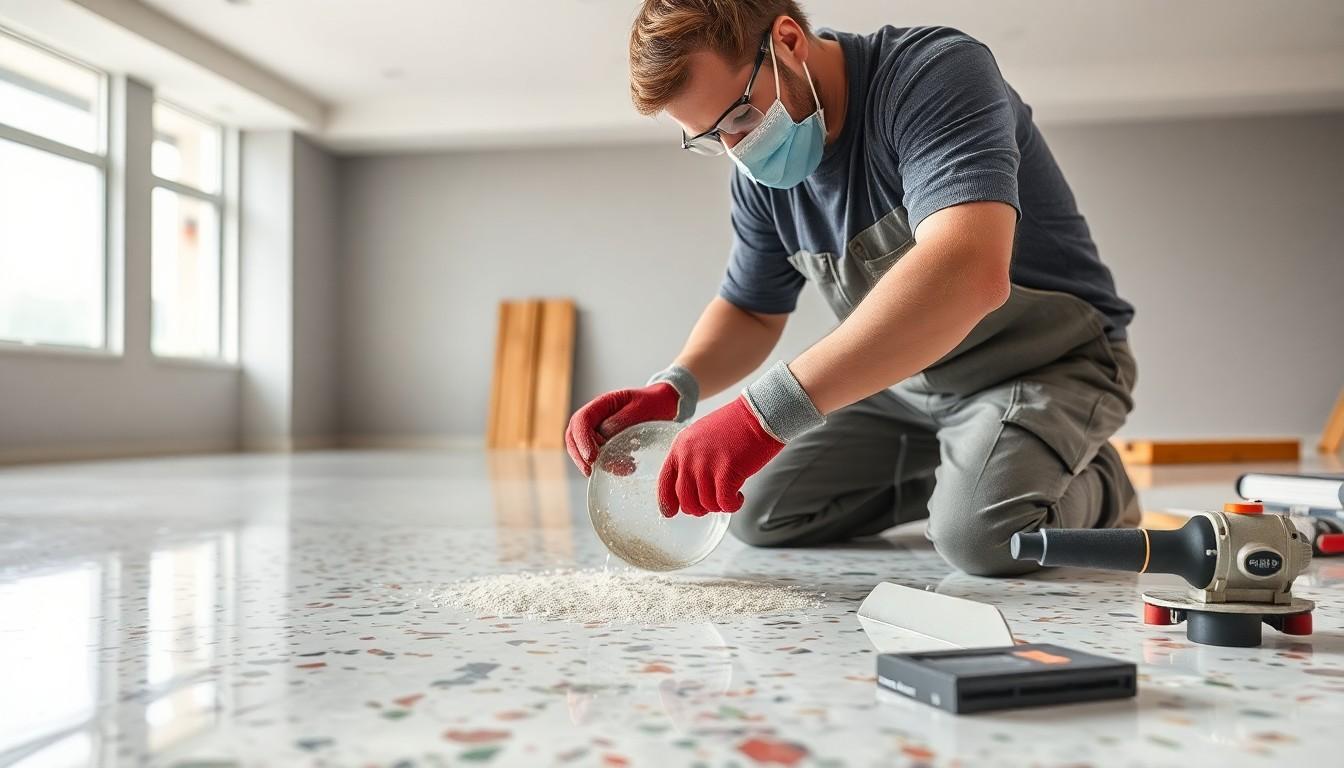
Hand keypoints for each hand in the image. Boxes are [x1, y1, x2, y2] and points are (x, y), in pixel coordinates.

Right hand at [566, 382, 680, 475]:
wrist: (665, 404)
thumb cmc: (654, 403)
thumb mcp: (640, 409)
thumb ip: (620, 421)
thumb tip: (602, 437)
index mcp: (601, 404)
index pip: (581, 420)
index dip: (582, 440)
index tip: (592, 457)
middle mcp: (596, 417)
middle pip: (574, 436)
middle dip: (580, 455)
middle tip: (591, 471)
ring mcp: (599, 430)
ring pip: (583, 448)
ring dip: (597, 463)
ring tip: (625, 468)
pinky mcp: (607, 442)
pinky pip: (599, 456)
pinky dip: (609, 465)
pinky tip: (627, 467)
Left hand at [657, 396, 783, 516]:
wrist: (759, 413)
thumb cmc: (736, 425)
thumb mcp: (702, 437)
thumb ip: (692, 458)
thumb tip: (691, 486)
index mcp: (680, 446)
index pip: (665, 481)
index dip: (666, 501)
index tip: (671, 512)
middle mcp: (689, 457)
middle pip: (685, 499)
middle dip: (699, 508)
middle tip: (713, 503)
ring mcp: (706, 464)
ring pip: (706, 504)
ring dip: (719, 505)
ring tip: (731, 495)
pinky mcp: (726, 472)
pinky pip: (724, 503)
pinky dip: (732, 505)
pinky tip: (739, 497)